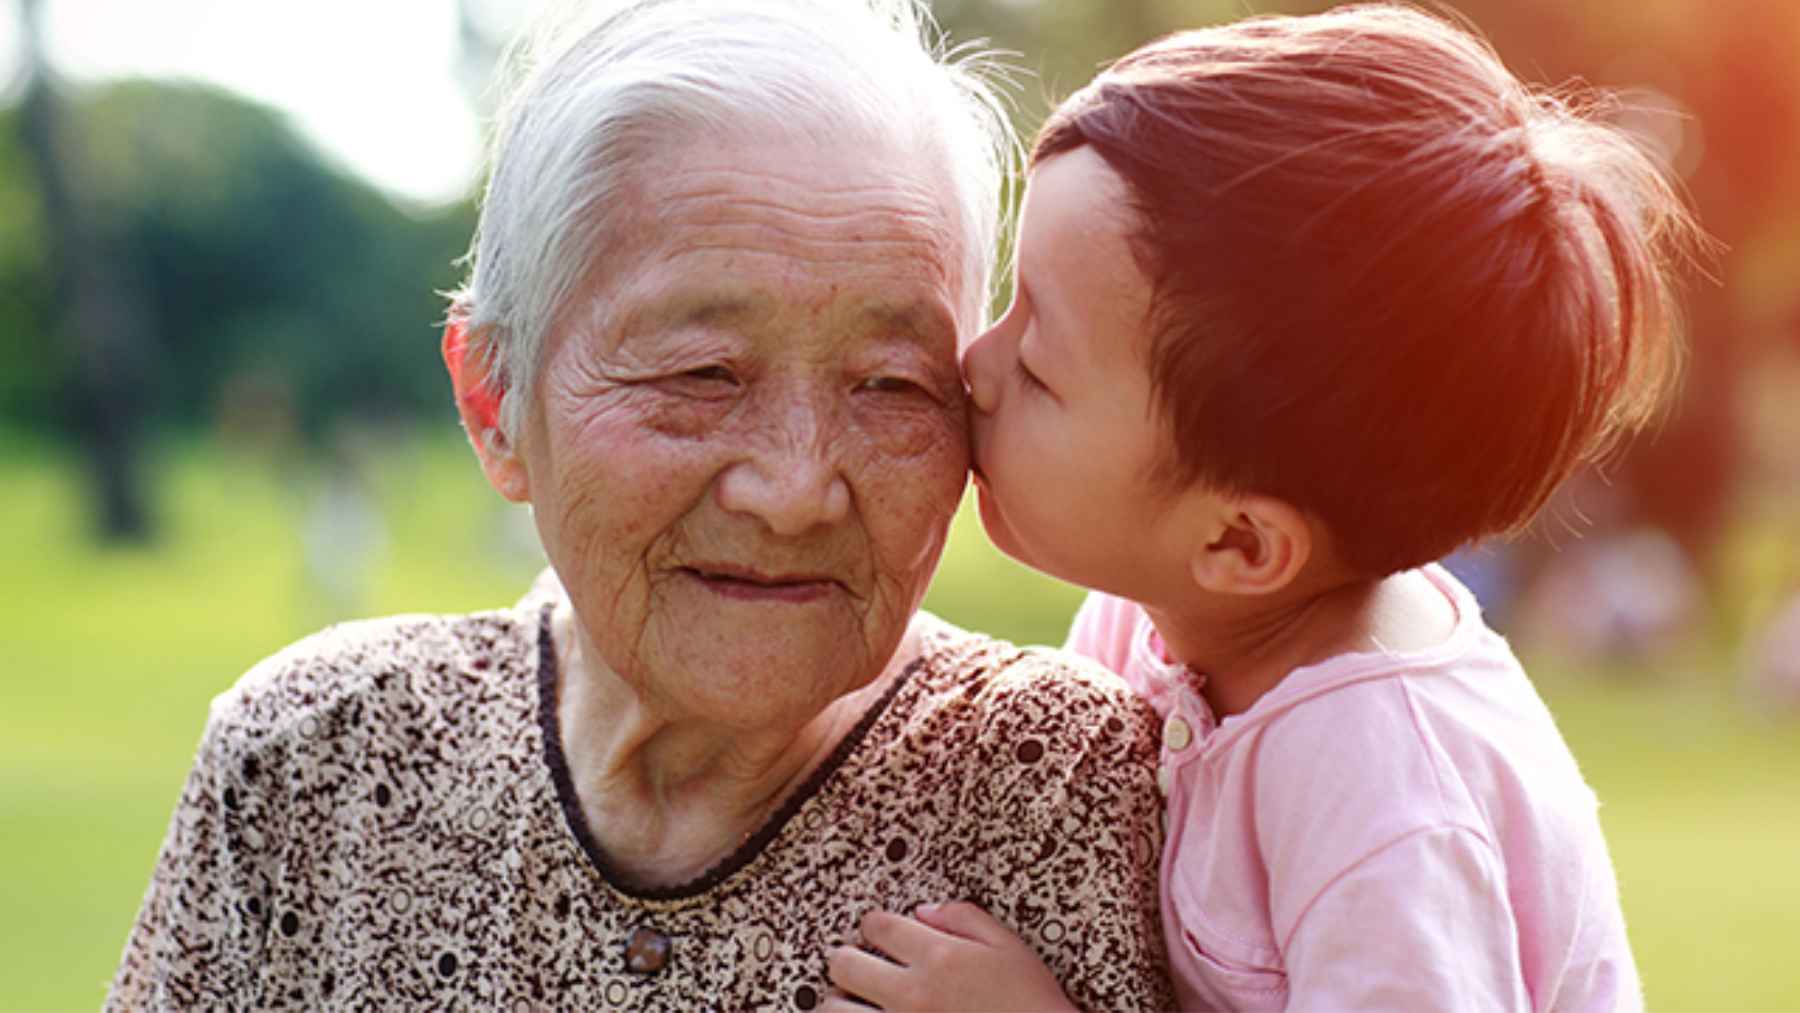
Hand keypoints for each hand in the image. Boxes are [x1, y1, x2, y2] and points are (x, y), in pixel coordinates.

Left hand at [822, 901, 1077, 1011]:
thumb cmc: (1032, 1002)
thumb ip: (965, 918)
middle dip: (846, 959)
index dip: (872, 924)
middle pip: (844, 964)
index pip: (877, 925)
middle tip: (858, 966)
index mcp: (938, 956)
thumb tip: (923, 911)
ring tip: (855, 1004)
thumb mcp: (1009, 947)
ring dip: (841, 1002)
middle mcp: (911, 993)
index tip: (879, 932)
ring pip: (834, 1009)